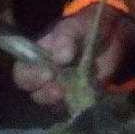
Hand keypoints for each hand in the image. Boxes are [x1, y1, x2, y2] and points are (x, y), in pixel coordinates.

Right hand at [12, 3, 134, 104]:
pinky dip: (81, 104)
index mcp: (38, 56)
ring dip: (64, 102)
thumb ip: (66, 37)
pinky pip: (75, 107)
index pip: (23, 72)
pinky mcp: (79, 96)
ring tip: (76, 92)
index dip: (31, 76)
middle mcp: (46, 75)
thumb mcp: (76, 26)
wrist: (111, 36)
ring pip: (54, 104)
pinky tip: (89, 95)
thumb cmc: (86, 28)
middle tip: (59, 90)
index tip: (48, 74)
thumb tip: (59, 57)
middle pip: (35, 93)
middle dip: (45, 94)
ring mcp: (62, 87)